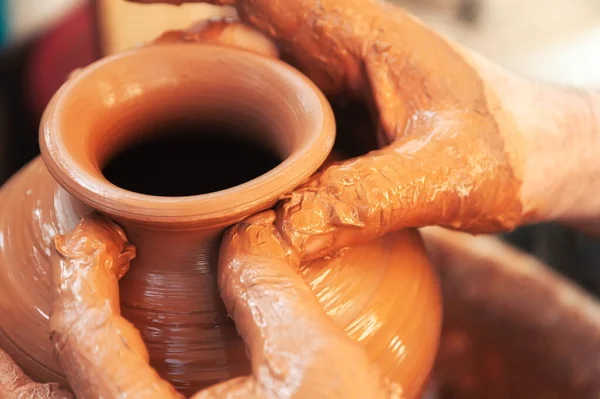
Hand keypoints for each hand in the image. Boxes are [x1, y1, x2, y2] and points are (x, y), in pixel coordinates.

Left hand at [44, 215, 399, 398]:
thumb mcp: (318, 365)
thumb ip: (270, 291)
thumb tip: (246, 237)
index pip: (84, 335)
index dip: (84, 268)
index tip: (100, 235)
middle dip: (8, 349)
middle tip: (15, 295)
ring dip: (26, 383)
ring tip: (19, 349)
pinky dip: (72, 397)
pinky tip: (86, 383)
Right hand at [130, 0, 569, 258]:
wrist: (538, 154)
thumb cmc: (509, 148)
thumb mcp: (446, 174)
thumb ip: (364, 200)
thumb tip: (274, 238)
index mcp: (351, 33)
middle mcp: (327, 50)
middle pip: (224, 36)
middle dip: (169, 63)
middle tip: (117, 103)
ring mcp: (323, 85)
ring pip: (236, 78)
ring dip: (190, 100)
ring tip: (146, 142)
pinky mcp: (327, 119)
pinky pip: (262, 116)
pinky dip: (226, 133)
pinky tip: (211, 173)